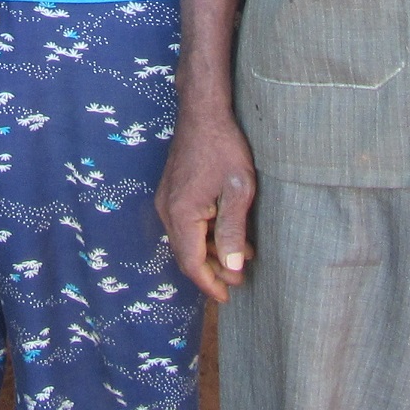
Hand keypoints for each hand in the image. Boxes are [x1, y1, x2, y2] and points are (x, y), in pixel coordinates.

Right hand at [157, 105, 256, 302]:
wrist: (203, 112)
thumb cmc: (223, 147)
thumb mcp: (237, 191)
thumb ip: (234, 231)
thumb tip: (233, 267)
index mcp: (181, 215)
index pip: (192, 263)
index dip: (211, 283)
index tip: (229, 296)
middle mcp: (167, 211)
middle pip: (188, 254)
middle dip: (214, 270)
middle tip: (240, 279)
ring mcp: (167, 201)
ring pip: (188, 240)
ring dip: (213, 251)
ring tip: (242, 256)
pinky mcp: (172, 192)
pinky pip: (187, 224)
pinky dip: (207, 234)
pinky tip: (229, 233)